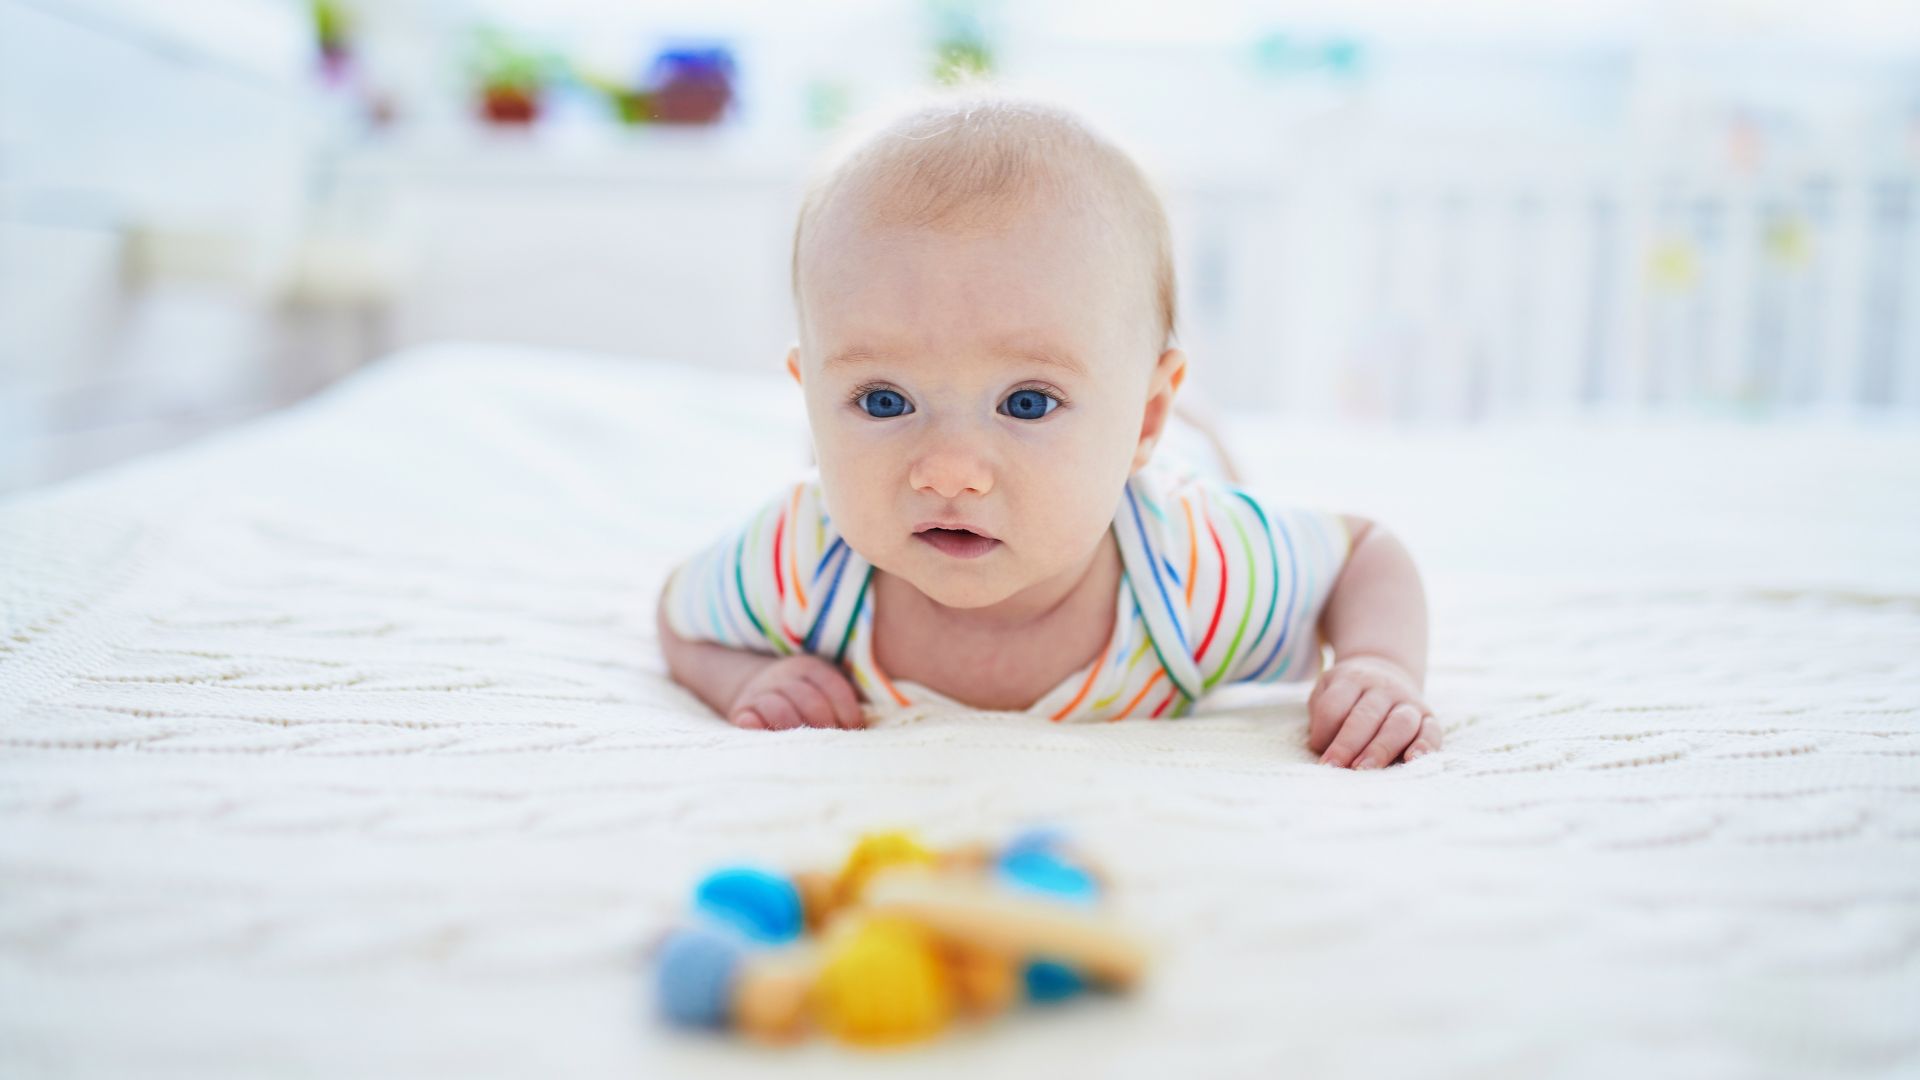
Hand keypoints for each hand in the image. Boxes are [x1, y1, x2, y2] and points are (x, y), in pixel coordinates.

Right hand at [726, 655, 865, 730]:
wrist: (757, 686)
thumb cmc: (804, 695)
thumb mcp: (822, 685)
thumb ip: (843, 699)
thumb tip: (866, 727)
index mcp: (810, 667)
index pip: (833, 686)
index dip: (847, 711)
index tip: (853, 730)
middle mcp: (785, 676)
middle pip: (810, 700)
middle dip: (825, 725)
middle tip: (834, 744)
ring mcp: (761, 692)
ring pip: (780, 710)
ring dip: (796, 730)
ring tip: (808, 748)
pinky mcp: (742, 711)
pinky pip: (748, 718)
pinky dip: (756, 727)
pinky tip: (767, 737)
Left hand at [1307, 654, 1439, 767]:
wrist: (1384, 672)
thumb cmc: (1348, 694)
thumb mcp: (1327, 689)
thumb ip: (1322, 711)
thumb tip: (1323, 745)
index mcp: (1351, 680)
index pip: (1335, 705)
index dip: (1324, 731)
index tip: (1319, 753)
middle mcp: (1382, 688)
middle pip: (1366, 716)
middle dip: (1348, 744)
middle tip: (1336, 767)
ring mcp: (1407, 701)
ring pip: (1399, 724)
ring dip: (1381, 749)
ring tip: (1364, 770)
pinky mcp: (1428, 716)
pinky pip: (1431, 730)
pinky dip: (1425, 745)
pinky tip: (1412, 761)